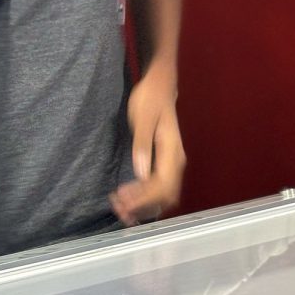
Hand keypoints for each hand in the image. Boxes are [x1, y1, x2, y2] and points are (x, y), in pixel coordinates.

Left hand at [110, 64, 185, 224]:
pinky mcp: (165, 161)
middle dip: (144, 205)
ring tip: (121, 207)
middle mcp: (176, 159)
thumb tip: (141, 174)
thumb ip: (141, 145)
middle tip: (119, 209)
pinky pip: (160, 186)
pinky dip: (146, 197)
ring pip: (165, 193)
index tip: (122, 202)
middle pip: (166, 194)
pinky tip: (130, 198)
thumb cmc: (150, 99)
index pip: (163, 184)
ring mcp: (172, 161)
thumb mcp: (143, 118)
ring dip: (145, 204)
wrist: (160, 85)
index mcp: (172, 150)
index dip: (144, 198)